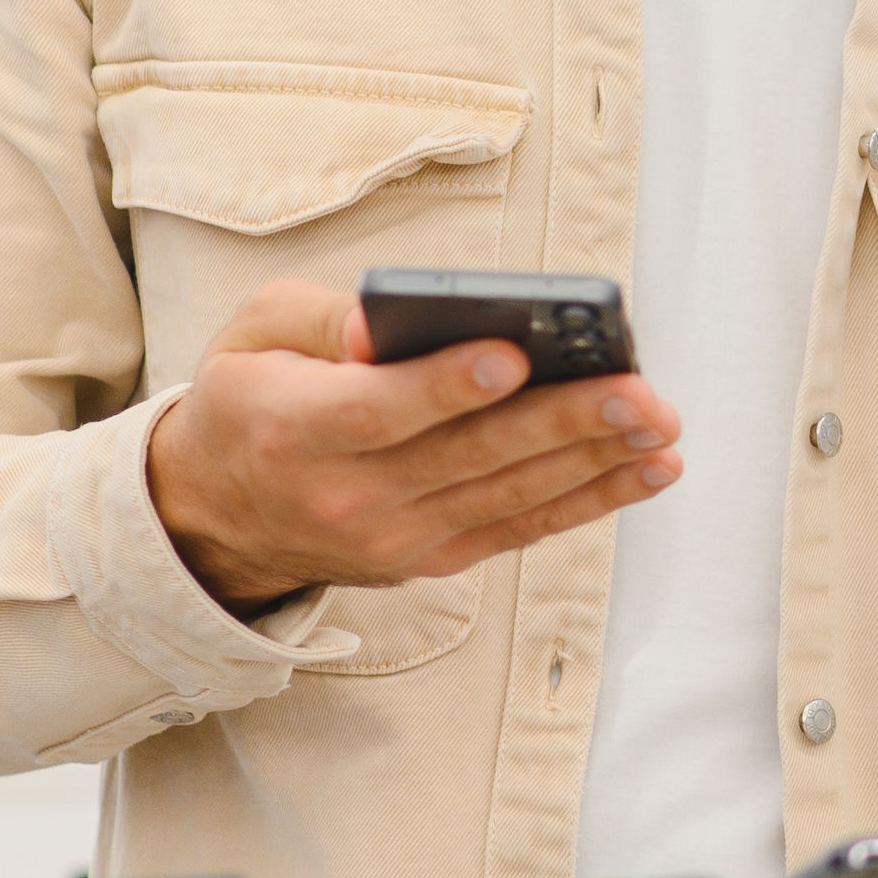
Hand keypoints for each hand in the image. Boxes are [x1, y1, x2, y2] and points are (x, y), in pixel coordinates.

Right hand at [144, 278, 681, 611]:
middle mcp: (347, 493)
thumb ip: (319, 319)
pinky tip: (647, 470)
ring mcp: (395, 536)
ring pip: (510, 494)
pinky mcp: (434, 558)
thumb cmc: (251, 400)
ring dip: (596, 459)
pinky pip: (522, 527)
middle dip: (562, 420)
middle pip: (468, 455)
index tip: (511, 355)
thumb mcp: (254, 335)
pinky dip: (592, 500)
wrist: (218, 516)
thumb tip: (378, 323)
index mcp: (293, 428)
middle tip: (636, 392)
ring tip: (659, 425)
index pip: (378, 410)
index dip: (445, 386)